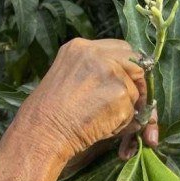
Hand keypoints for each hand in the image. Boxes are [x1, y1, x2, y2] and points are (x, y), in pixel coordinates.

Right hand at [14, 38, 158, 164]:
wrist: (41, 132)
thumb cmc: (46, 116)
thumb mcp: (66, 80)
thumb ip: (93, 75)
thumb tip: (124, 86)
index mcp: (79, 48)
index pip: (119, 50)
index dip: (127, 69)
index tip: (128, 85)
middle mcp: (97, 53)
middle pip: (136, 62)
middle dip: (138, 85)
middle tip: (135, 106)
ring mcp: (111, 71)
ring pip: (134, 91)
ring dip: (125, 110)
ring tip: (99, 122)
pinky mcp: (121, 93)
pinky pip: (133, 112)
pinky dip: (122, 124)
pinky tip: (100, 127)